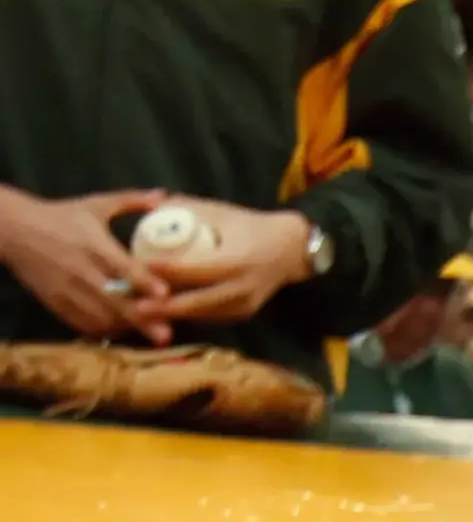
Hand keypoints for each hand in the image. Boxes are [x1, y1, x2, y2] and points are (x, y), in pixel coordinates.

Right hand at [0, 184, 171, 338]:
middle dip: (141, 319)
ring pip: (100, 317)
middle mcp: (80, 269)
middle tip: (166, 335)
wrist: (14, 229)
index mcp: (94, 244)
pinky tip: (121, 328)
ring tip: (150, 331)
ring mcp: (66, 289)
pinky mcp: (55, 302)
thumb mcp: (95, 205)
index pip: (122, 267)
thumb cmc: (61, 216)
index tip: (166, 294)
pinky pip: (82, 323)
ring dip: (126, 326)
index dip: (144, 281)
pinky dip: (104, 330)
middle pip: (115, 300)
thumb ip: (131, 201)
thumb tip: (165, 195)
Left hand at [136, 201, 314, 330]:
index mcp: (236, 261)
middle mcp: (241, 287)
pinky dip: (187, 313)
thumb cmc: (249, 225)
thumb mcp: (219, 211)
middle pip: (194, 302)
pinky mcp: (243, 313)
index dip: (164, 271)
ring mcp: (243, 304)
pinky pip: (210, 316)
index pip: (193, 269)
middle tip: (132, 305)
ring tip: (143, 311)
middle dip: (162, 306)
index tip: (136, 268)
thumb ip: (185, 208)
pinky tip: (166, 311)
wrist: (291, 249)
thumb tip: (148, 205)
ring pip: (201, 314)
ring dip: (172, 314)